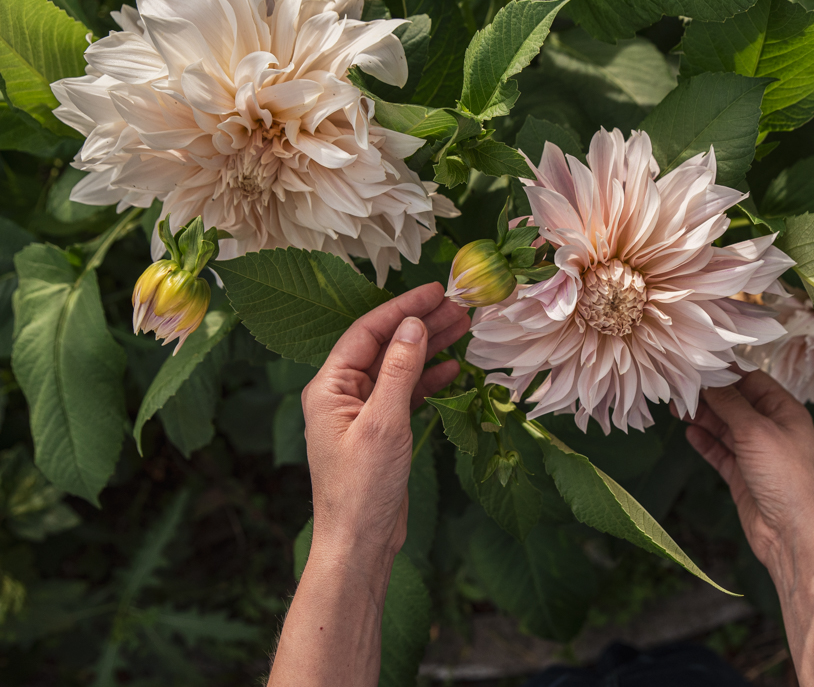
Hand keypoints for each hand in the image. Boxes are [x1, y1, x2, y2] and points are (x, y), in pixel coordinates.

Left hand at [301, 282, 469, 561]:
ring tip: (463, 328)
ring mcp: (362, 413)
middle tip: (459, 306)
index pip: (367, 332)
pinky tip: (452, 368)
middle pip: (385, 346)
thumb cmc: (363, 488)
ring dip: (429, 348)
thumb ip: (400, 370)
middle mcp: (342, 395)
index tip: (435, 290)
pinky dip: (428, 380)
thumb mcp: (384, 423)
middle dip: (421, 324)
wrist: (360, 543)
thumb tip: (414, 325)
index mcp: (329, 387)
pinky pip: (405, 394)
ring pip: (399, 368)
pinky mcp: (381, 432)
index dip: (402, 308)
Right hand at [676, 371, 813, 574]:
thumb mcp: (757, 431)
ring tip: (676, 408)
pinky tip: (690, 433)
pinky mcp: (743, 476)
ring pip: (724, 427)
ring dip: (702, 417)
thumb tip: (709, 379)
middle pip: (735, 403)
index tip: (698, 361)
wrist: (793, 534)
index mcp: (785, 411)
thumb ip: (730, 403)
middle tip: (678, 385)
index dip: (726, 370)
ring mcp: (756, 454)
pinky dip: (705, 442)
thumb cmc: (788, 478)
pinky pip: (720, 452)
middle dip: (708, 394)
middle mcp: (772, 429)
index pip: (752, 380)